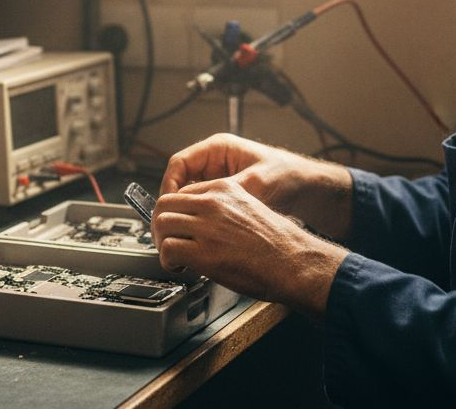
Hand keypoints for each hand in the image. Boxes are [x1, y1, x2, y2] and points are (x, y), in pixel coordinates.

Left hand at [152, 178, 348, 316]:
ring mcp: (207, 227)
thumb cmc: (278, 243)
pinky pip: (168, 249)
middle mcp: (213, 203)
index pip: (182, 193)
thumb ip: (225, 210)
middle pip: (165, 205)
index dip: (175, 212)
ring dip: (162, 242)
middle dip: (161, 225)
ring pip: (162, 224)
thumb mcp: (251, 209)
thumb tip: (205, 224)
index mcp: (225, 189)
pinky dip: (167, 260)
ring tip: (173, 256)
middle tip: (167, 241)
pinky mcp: (204, 252)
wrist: (293, 261)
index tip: (176, 225)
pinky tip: (179, 266)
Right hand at [160, 133, 353, 238]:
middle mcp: (215, 162)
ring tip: (181, 233)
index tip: (167, 207)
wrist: (309, 190)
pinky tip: (198, 234)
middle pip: (180, 182)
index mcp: (218, 149)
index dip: (169, 186)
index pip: (179, 164)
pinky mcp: (225, 196)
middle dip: (173, 204)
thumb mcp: (257, 183)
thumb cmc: (288, 176)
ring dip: (184, 214)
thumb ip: (229, 191)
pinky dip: (198, 219)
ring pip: (189, 197)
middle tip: (167, 225)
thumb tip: (203, 205)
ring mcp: (219, 179)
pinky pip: (202, 206)